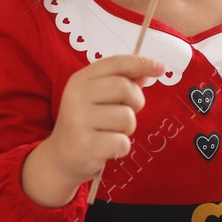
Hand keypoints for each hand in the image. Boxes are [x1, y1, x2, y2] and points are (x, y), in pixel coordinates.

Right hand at [44, 54, 165, 187]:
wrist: (60, 158)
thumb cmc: (85, 124)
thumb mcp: (96, 99)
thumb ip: (119, 83)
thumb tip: (146, 73)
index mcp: (80, 80)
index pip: (116, 64)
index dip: (141, 63)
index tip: (161, 68)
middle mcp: (77, 96)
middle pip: (124, 88)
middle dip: (136, 101)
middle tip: (127, 112)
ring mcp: (79, 121)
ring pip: (127, 117)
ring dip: (127, 128)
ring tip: (111, 132)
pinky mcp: (86, 145)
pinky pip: (123, 142)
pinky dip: (121, 147)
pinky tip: (107, 148)